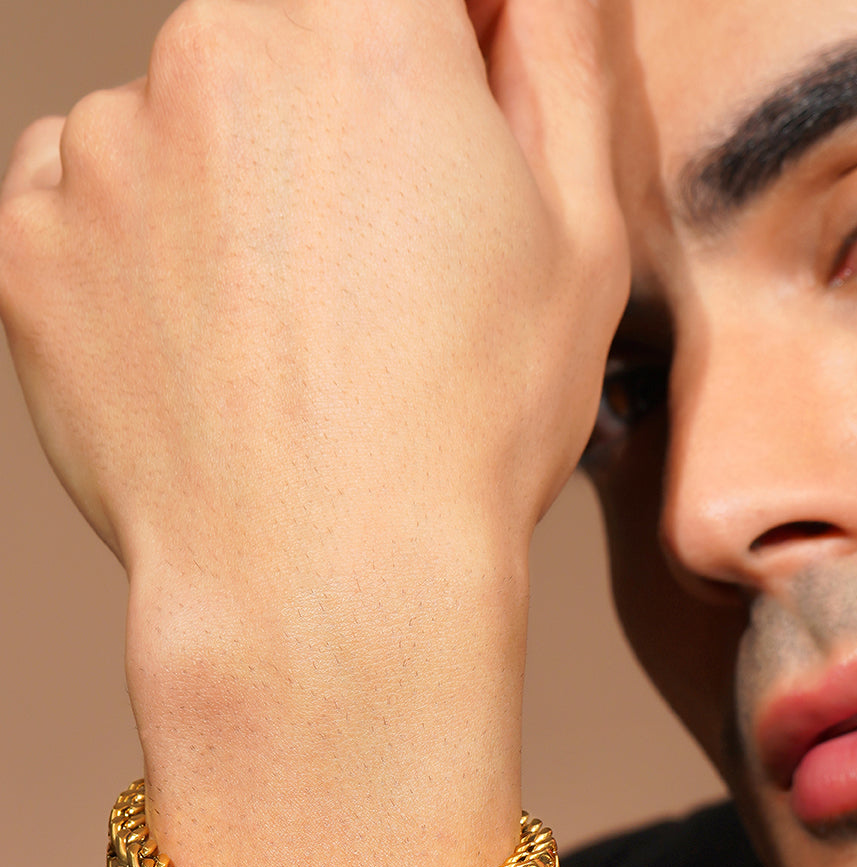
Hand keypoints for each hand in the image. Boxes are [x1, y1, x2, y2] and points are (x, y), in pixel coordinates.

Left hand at [0, 0, 628, 866]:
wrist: (326, 595)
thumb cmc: (470, 432)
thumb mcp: (578, 238)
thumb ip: (554, 57)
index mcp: (365, 24)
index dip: (438, 48)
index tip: (449, 127)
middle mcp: (215, 47)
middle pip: (279, 31)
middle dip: (331, 111)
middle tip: (376, 257)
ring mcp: (105, 150)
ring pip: (174, 114)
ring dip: (226, 178)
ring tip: (290, 328)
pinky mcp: (30, 248)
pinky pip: (81, 197)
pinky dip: (137, 245)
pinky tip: (205, 344)